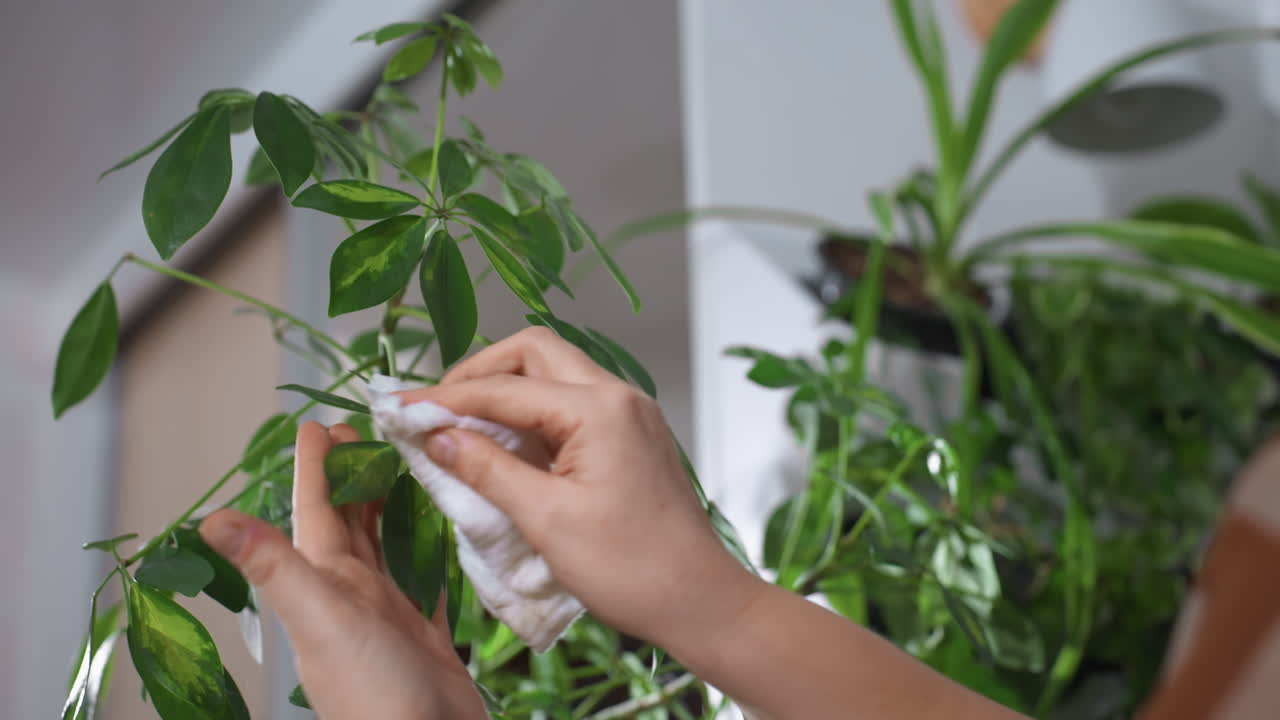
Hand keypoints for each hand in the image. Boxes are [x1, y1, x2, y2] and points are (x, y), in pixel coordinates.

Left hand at [199, 423, 485, 719]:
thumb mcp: (320, 619)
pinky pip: (429, 579)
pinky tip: (444, 537)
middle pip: (351, 523)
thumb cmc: (373, 691)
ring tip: (406, 470)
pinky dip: (434, 553)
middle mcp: (354, 595)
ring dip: (393, 508)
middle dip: (355, 476)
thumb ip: (274, 568)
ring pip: (388, 546)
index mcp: (327, 583)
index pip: (317, 512)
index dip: (317, 467)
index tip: (319, 423)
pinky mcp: (428, 635)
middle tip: (368, 432)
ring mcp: (390, 616)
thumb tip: (211, 520)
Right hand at [398, 327, 760, 650]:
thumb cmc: (630, 568)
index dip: (446, 398)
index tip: (399, 409)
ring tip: (460, 426)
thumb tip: (436, 437)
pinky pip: (571, 404)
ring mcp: (629, 414)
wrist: (698, 600)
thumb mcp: (546, 520)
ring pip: (554, 374)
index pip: (505, 388)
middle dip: (479, 374)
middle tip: (435, 408)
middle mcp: (618, 396)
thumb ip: (487, 470)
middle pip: (534, 353)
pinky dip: (531, 414)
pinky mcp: (630, 436)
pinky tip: (503, 446)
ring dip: (505, 392)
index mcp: (599, 410)